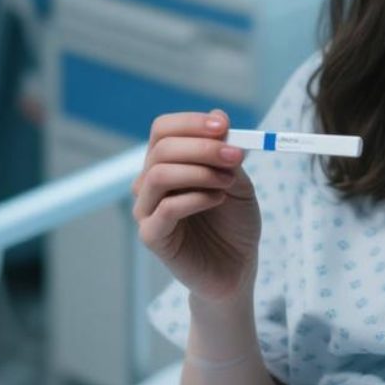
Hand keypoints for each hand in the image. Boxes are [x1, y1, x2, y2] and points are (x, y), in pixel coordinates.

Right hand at [132, 110, 260, 302]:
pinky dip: (196, 198)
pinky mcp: (152, 236)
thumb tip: (219, 117)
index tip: (224, 126)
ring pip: (159, 174)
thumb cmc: (234, 222)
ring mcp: (147, 210)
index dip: (191, 123)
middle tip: (235, 157)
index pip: (163, 130)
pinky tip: (218, 200)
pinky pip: (167, 208)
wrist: (237, 267)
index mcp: (168, 164)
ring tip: (228, 182)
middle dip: (202, 147)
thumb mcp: (238, 180)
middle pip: (161, 148)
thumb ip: (226, 152)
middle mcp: (150, 183)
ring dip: (200, 171)